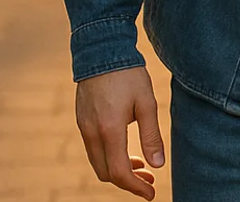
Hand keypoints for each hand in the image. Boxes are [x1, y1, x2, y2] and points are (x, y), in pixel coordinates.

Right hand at [75, 66, 164, 198]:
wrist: (101, 50)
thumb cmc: (128, 74)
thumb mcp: (146, 103)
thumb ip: (151, 135)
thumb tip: (157, 165)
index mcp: (109, 130)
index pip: (119, 173)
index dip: (135, 188)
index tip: (151, 194)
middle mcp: (91, 133)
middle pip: (106, 174)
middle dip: (128, 182)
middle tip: (149, 180)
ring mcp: (83, 127)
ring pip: (98, 163)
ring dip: (118, 170)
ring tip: (141, 166)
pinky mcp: (82, 121)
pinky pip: (93, 150)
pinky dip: (109, 158)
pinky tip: (126, 150)